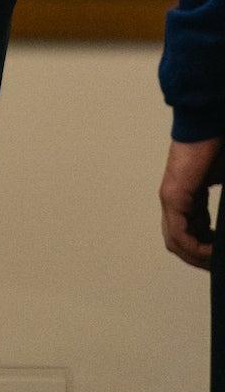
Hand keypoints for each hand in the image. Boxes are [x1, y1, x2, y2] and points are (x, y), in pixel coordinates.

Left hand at [162, 136, 221, 267]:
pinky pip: (178, 232)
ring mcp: (171, 197)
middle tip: (216, 267)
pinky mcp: (173, 194)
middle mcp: (175, 199)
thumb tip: (223, 230)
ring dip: (198, 258)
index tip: (220, 258)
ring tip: (216, 263)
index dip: (206, 250)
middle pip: (179, 241)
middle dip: (200, 259)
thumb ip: (222, 210)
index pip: (190, 232)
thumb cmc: (219, 149)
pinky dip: (196, 248)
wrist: (209, 123)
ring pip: (176, 241)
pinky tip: (213, 253)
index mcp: (188, 196)